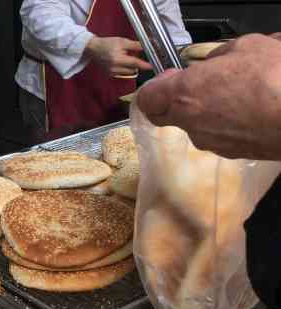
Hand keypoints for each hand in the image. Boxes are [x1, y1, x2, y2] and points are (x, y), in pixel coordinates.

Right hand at [85, 37, 152, 76]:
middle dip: (136, 64)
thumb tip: (147, 47)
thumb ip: (135, 45)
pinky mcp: (110, 75)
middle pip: (133, 69)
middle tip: (133, 55)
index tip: (152, 66)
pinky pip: (122, 73)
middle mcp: (115, 68)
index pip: (135, 63)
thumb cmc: (107, 43)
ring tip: (125, 57)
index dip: (144, 65)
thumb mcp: (123, 41)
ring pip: (128, 72)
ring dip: (130, 67)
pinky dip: (125, 69)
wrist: (94, 49)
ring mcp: (112, 73)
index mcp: (118, 59)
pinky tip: (121, 62)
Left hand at [137, 34, 280, 159]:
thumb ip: (218, 56)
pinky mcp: (230, 153)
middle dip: (173, 101)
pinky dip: (225, 124)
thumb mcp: (245, 47)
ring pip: (194, 125)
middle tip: (196, 86)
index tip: (170, 77)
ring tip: (236, 95)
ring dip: (205, 111)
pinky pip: (217, 135)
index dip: (154, 87)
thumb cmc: (274, 77)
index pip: (147, 98)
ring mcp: (209, 141)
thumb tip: (212, 64)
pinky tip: (249, 111)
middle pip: (164, 115)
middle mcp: (190, 122)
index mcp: (184, 93)